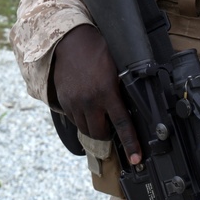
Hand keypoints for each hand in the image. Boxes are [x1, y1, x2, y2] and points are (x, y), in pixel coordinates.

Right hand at [51, 24, 141, 165]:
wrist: (69, 40)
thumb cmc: (97, 49)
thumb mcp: (117, 66)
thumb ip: (123, 86)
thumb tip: (135, 103)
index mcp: (107, 92)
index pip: (121, 125)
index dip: (131, 144)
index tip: (135, 159)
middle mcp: (89, 101)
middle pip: (100, 133)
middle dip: (109, 135)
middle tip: (114, 129)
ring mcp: (74, 102)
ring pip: (86, 130)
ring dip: (95, 129)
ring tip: (101, 119)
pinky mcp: (64, 101)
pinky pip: (75, 120)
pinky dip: (83, 120)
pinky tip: (88, 110)